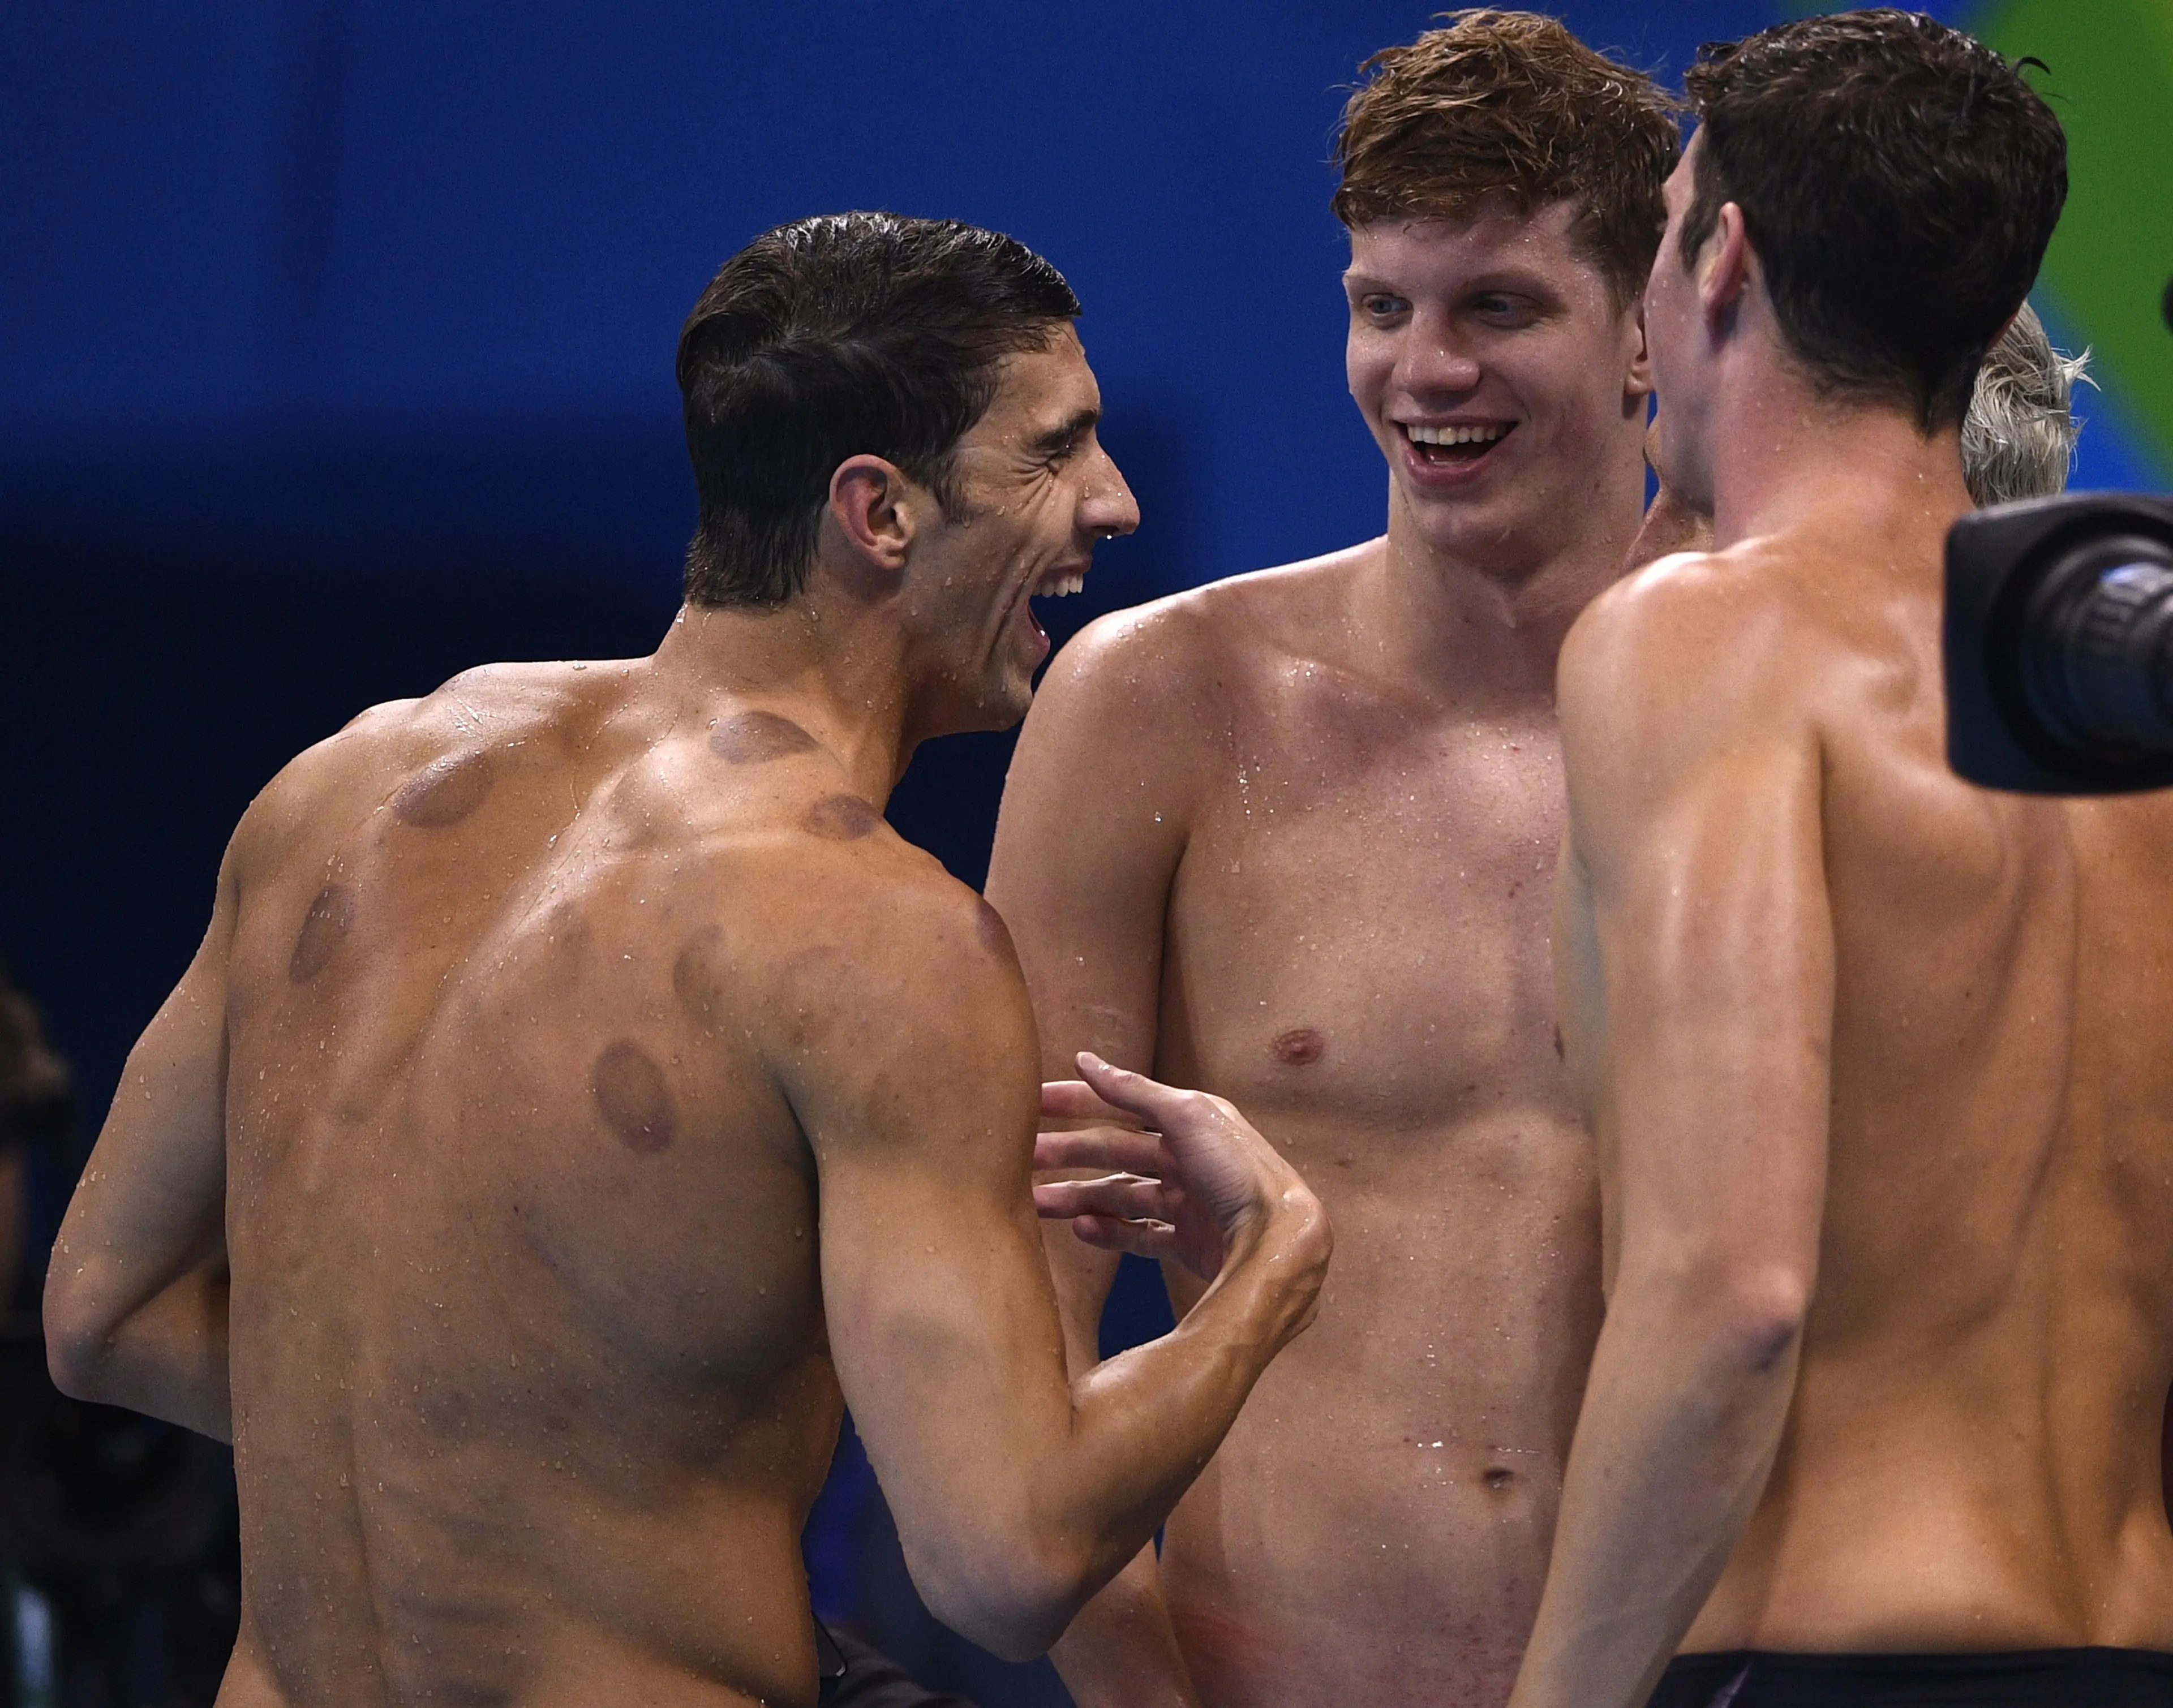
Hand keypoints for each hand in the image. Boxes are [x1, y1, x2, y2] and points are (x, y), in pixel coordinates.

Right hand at [1033, 1053, 1311, 1281]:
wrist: (1279, 1242)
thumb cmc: (1239, 1170)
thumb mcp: (1188, 1115)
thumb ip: (1133, 1089)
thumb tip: (1085, 1059)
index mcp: (1190, 1122)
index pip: (1121, 1105)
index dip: (1077, 1103)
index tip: (1032, 1104)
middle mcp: (1189, 1159)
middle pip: (1115, 1152)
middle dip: (1069, 1153)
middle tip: (1022, 1159)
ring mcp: (1189, 1203)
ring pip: (1121, 1195)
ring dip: (1079, 1197)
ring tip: (1036, 1203)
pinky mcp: (1191, 1244)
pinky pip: (1140, 1234)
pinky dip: (1110, 1232)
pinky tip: (1082, 1229)